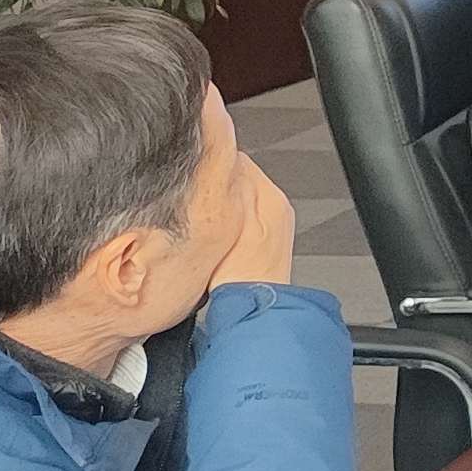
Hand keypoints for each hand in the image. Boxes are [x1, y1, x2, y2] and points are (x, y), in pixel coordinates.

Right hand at [206, 164, 294, 293]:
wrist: (253, 310)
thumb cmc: (242, 275)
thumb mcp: (232, 223)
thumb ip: (233, 188)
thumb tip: (227, 161)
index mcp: (272, 198)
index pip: (240, 160)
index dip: (212, 163)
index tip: (194, 172)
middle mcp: (277, 207)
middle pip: (240, 177)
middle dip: (216, 184)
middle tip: (196, 196)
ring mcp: (271, 224)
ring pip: (237, 197)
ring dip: (219, 202)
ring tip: (203, 216)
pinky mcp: (261, 240)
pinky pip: (239, 216)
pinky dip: (224, 219)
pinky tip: (213, 233)